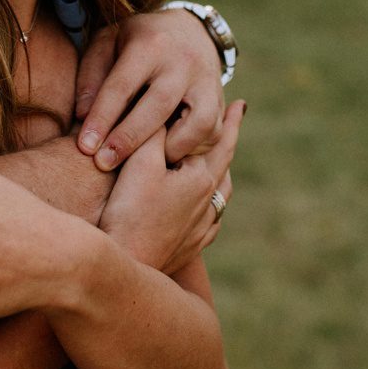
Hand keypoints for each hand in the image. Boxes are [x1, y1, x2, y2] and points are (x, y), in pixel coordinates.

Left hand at [73, 8, 227, 170]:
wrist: (189, 30)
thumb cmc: (137, 42)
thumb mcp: (108, 43)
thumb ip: (91, 76)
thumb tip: (81, 115)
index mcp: (150, 44)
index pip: (123, 85)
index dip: (102, 118)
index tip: (85, 147)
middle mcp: (182, 61)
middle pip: (159, 106)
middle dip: (130, 139)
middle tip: (104, 164)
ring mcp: (207, 80)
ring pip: (198, 123)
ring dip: (171, 148)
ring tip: (147, 160)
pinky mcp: (220, 99)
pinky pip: (214, 132)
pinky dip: (194, 149)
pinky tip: (170, 155)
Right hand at [97, 100, 241, 272]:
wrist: (126, 264)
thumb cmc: (130, 212)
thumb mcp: (139, 163)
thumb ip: (155, 133)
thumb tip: (168, 110)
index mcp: (202, 179)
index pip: (218, 141)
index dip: (229, 121)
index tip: (240, 104)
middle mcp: (209, 203)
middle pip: (225, 165)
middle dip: (229, 141)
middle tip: (238, 119)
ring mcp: (202, 228)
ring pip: (222, 194)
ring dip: (223, 172)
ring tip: (223, 162)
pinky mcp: (191, 247)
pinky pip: (211, 221)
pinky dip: (213, 205)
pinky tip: (208, 207)